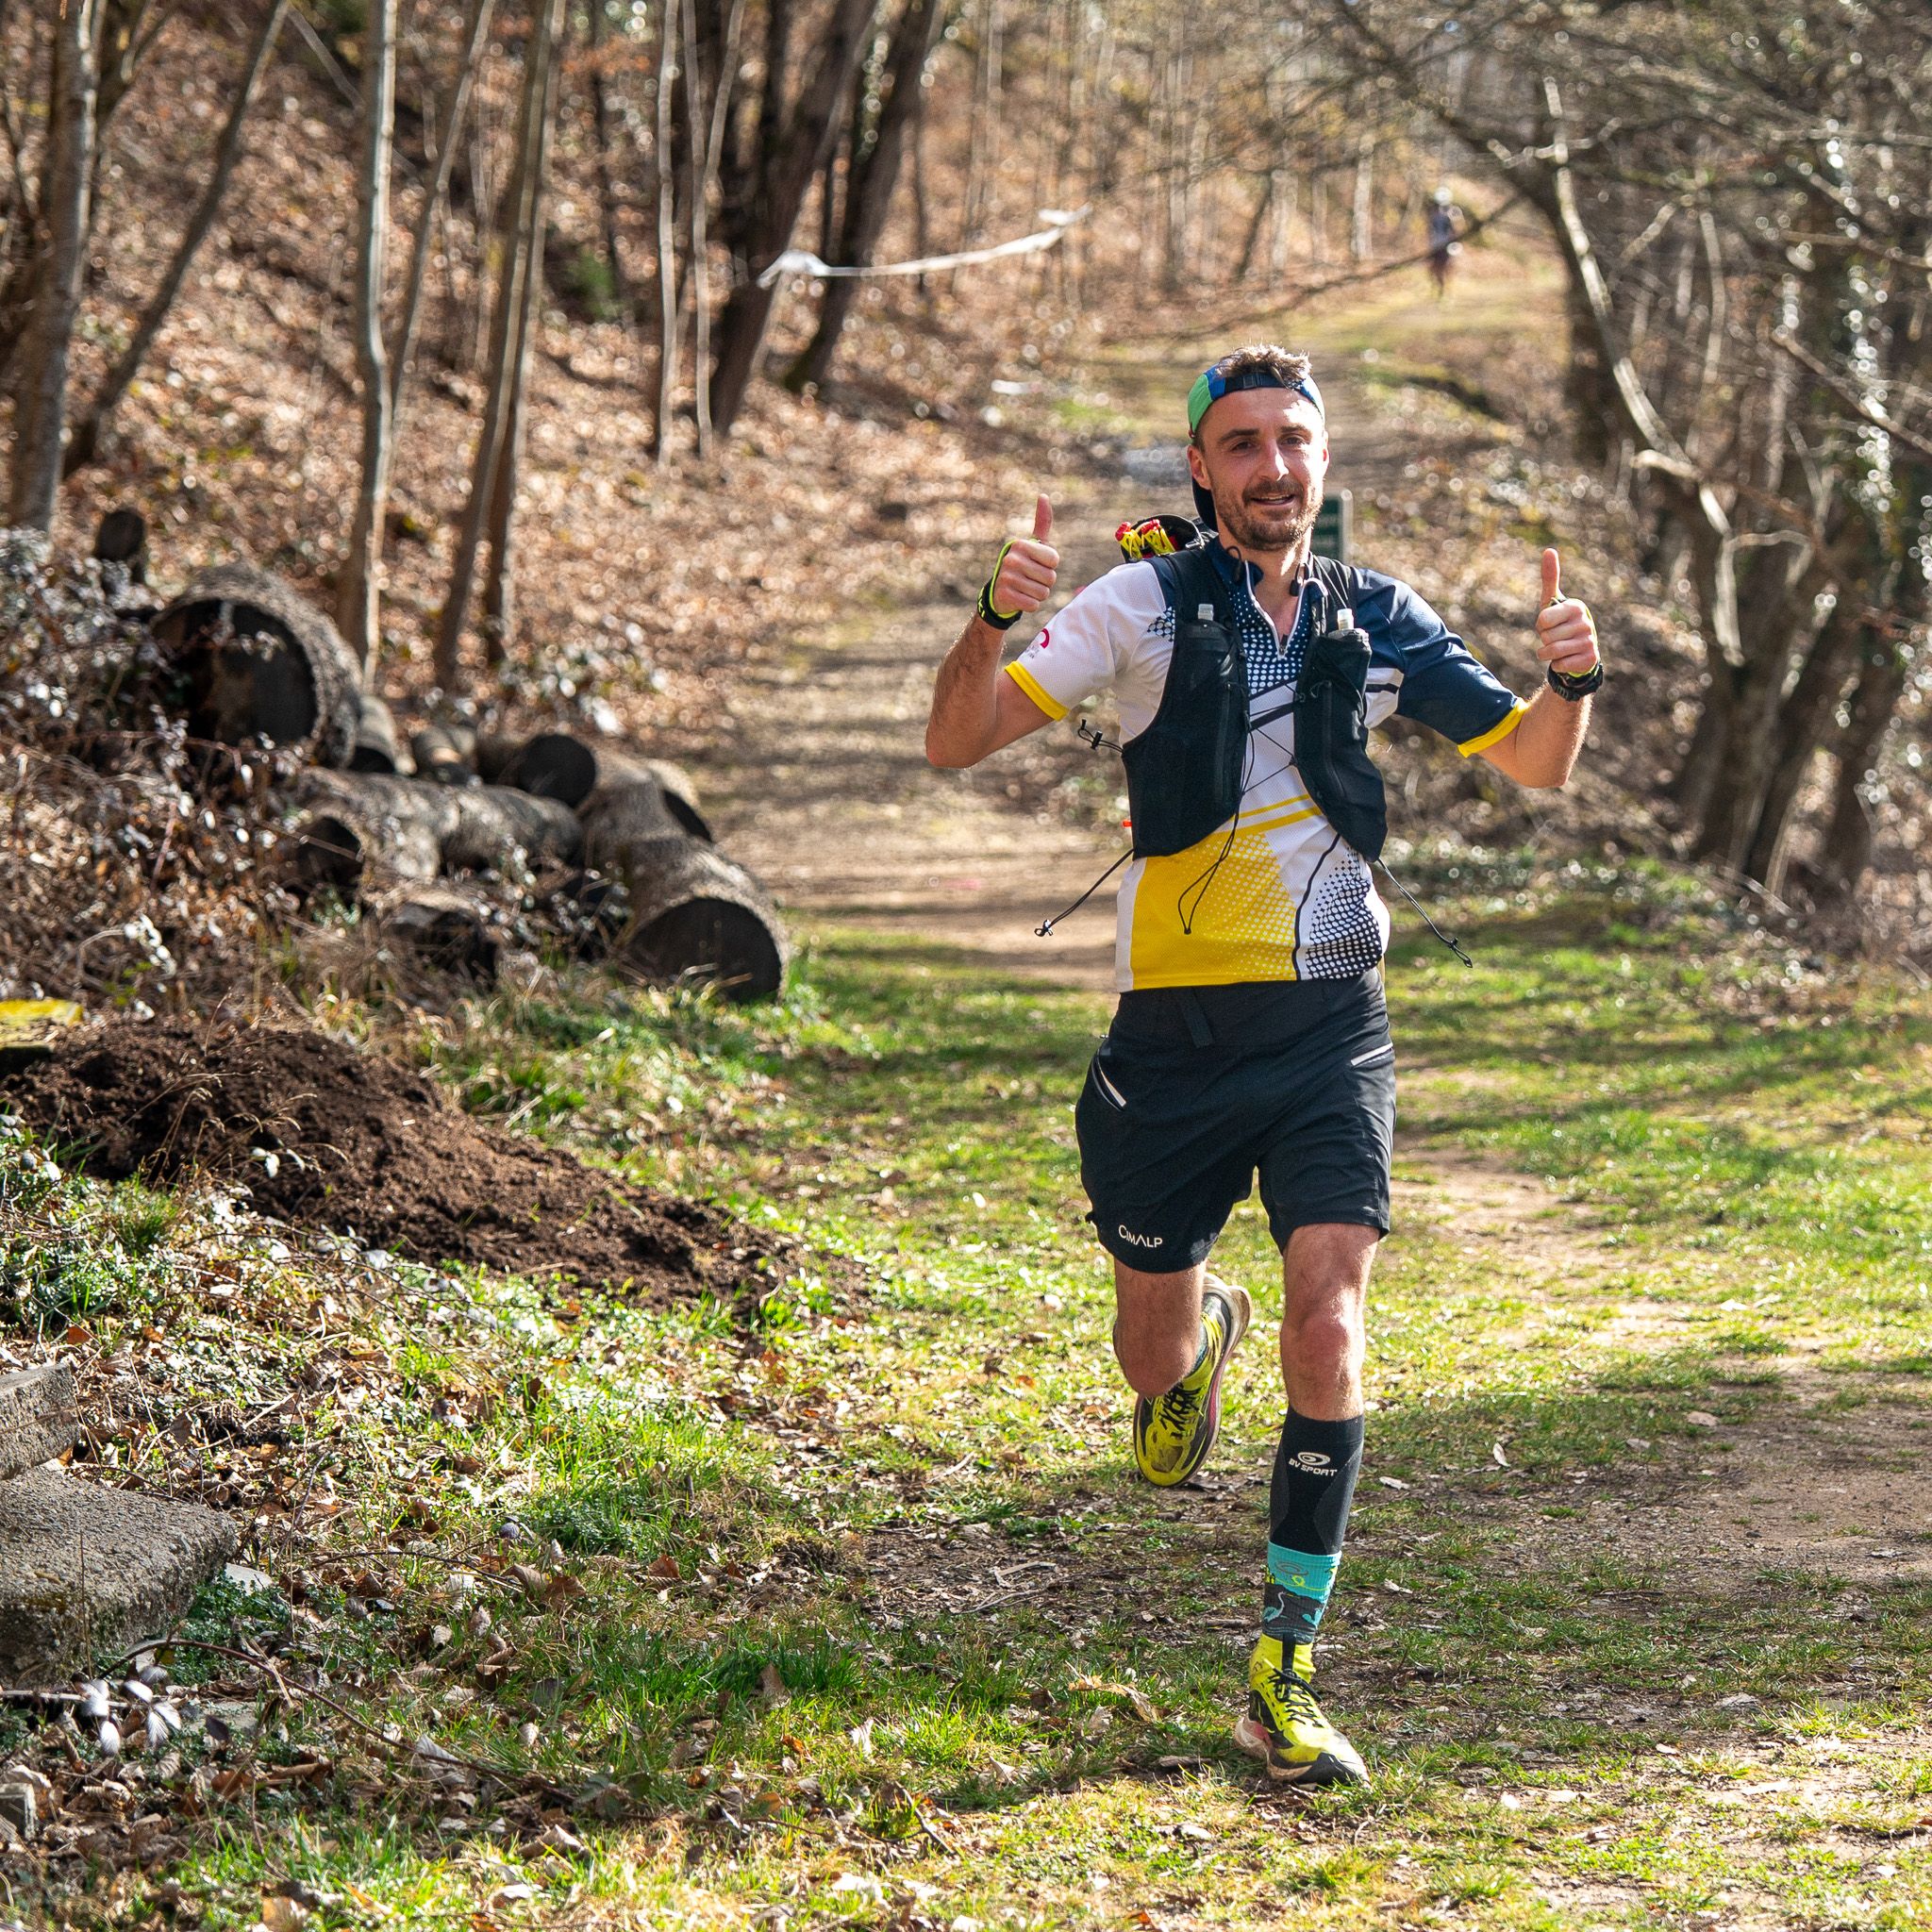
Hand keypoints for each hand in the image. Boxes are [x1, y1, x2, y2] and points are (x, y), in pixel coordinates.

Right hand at [978, 496, 1057, 627]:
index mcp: (1020, 544)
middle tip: (1030, 580)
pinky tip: (1020, 598)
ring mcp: (1006, 577)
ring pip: (1043, 593)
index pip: (1054, 560)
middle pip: (1051, 578)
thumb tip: (1043, 495)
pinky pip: (1034, 605)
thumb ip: (1042, 522)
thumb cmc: (1024, 565)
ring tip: (1025, 589)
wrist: (1000, 593)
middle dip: (1045, 583)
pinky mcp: (1005, 595)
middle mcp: (1011, 558)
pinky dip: (1031, 605)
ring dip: (1038, 595)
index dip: (1050, 566)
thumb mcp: (1034, 544)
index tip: (1037, 565)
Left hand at [1533, 548, 1598, 673]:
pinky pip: (1559, 665)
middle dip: (1545, 641)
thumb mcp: (1552, 601)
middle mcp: (1586, 622)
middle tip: (1556, 638)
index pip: (1543, 620)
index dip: (1541, 625)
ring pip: (1551, 652)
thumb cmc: (1561, 623)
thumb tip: (1548, 550)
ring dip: (1547, 654)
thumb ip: (1550, 577)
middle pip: (1546, 637)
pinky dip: (1557, 665)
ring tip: (1557, 649)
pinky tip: (1566, 660)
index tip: (1550, 624)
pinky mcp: (1590, 659)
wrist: (1578, 651)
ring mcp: (1589, 641)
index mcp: (1576, 607)